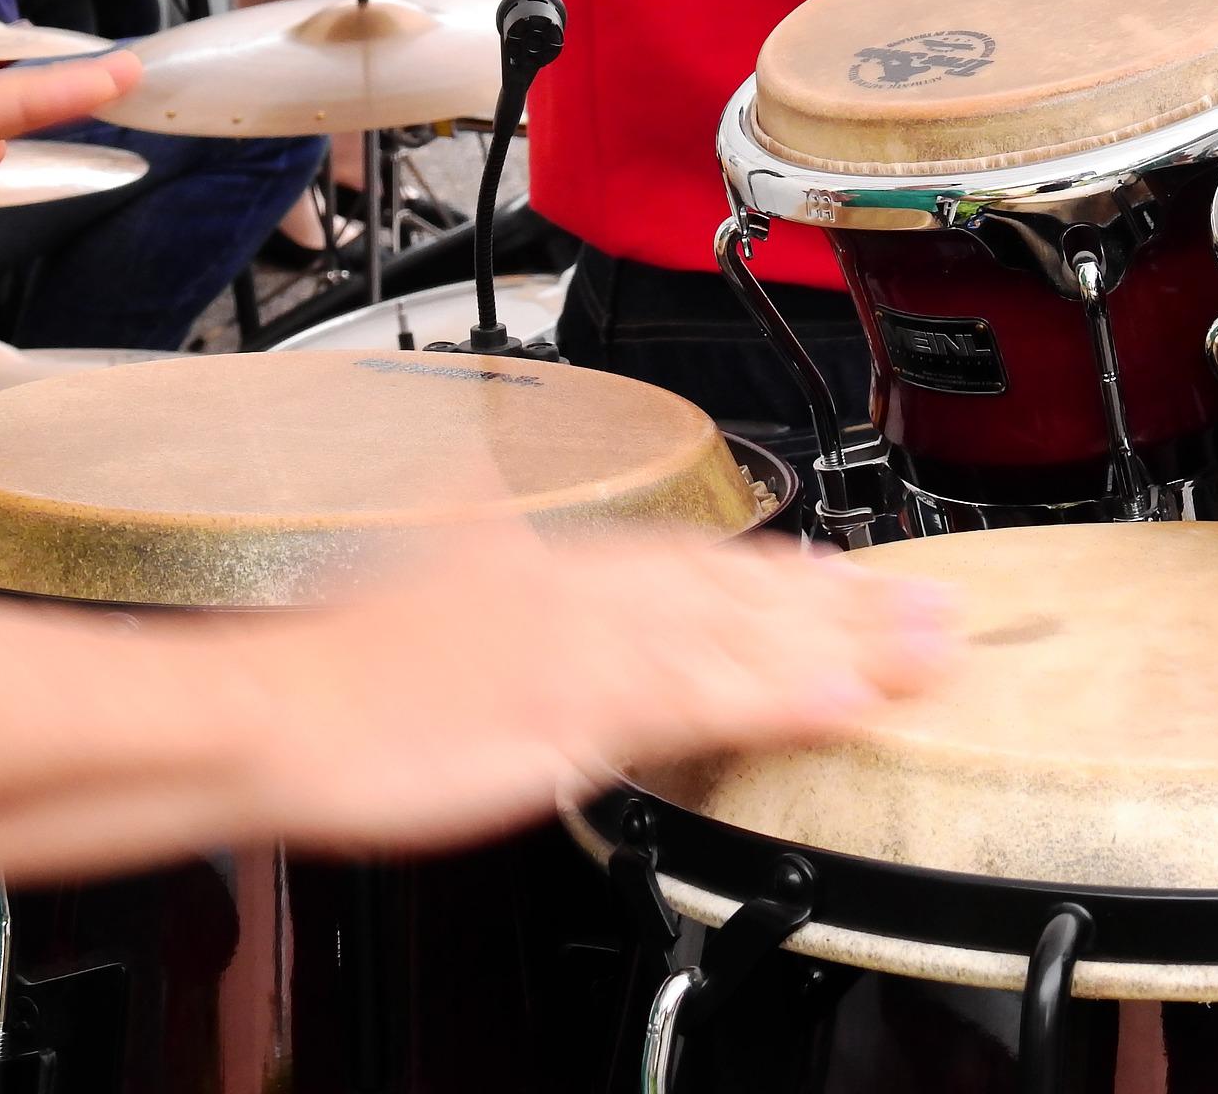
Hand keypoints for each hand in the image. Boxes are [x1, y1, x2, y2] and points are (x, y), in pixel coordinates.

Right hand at [238, 532, 957, 853]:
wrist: (275, 708)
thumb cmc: (341, 656)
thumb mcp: (430, 569)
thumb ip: (488, 542)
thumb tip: (503, 510)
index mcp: (562, 560)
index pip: (703, 562)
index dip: (789, 577)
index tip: (857, 581)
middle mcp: (588, 589)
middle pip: (743, 593)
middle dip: (850, 605)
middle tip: (942, 610)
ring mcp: (585, 646)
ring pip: (738, 640)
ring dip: (844, 645)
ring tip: (927, 652)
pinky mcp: (571, 708)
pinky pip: (696, 704)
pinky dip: (774, 699)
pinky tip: (839, 701)